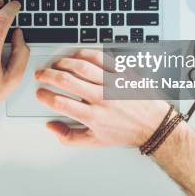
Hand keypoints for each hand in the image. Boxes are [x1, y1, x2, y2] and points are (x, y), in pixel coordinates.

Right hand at [35, 49, 171, 146]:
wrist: (154, 125)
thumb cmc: (125, 132)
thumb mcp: (95, 141)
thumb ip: (69, 137)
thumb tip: (51, 126)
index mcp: (93, 116)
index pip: (60, 102)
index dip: (44, 96)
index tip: (40, 93)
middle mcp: (101, 98)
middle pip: (66, 80)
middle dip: (47, 75)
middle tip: (41, 74)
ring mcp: (112, 83)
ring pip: (81, 66)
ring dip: (63, 62)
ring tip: (56, 64)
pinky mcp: (122, 72)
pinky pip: (100, 57)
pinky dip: (85, 54)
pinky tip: (76, 56)